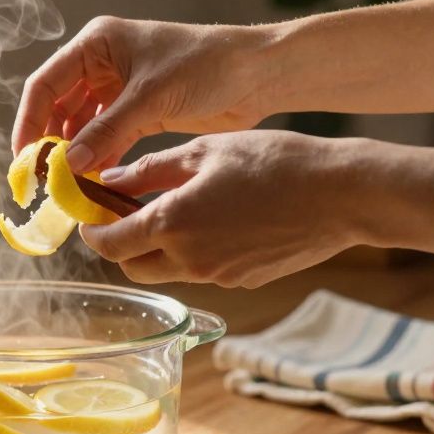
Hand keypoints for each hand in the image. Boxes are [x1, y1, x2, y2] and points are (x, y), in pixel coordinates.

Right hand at [11, 17, 271, 171]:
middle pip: (57, 107)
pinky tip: (92, 183)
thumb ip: (107, 130)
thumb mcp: (151, 97)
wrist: (256, 75)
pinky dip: (97, 159)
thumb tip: (69, 164)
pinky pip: (105, 139)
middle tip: (42, 180)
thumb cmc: (206, 66)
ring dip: (73, 155)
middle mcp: (102, 64)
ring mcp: (119, 90)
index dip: (29, 122)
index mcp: (97, 44)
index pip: (46, 84)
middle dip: (48, 143)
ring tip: (66, 186)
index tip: (25, 158)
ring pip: (80, 126)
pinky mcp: (138, 113)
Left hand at [80, 131, 368, 287]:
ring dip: (157, 250)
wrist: (341, 196)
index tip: (92, 213)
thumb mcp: (205, 151)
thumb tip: (110, 183)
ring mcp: (216, 277)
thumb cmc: (276, 162)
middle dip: (122, 244)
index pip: (108, 244)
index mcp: (171, 224)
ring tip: (177, 211)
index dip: (92, 231)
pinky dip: (193, 253)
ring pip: (166, 272)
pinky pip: (201, 272)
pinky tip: (216, 222)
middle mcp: (188, 260)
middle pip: (131, 267)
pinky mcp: (241, 282)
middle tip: (129, 213)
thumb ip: (150, 171)